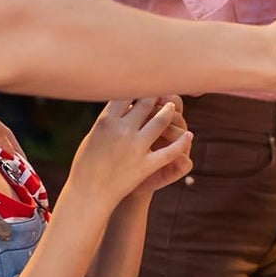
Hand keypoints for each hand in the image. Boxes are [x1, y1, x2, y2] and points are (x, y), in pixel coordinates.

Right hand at [69, 97, 193, 208]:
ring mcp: (135, 147)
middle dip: (156, 94)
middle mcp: (122, 130)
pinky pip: (170, 151)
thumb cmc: (86, 164)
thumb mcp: (92, 136)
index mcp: (106, 121)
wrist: (88, 194)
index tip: (144, 82)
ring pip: (161, 120)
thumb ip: (109, 119)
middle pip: (146, 102)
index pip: (126, 94)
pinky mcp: (146, 165)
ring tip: (172, 107)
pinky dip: (182, 142)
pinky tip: (189, 135)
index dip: (137, 86)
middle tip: (162, 90)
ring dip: (169, 111)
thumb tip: (123, 101)